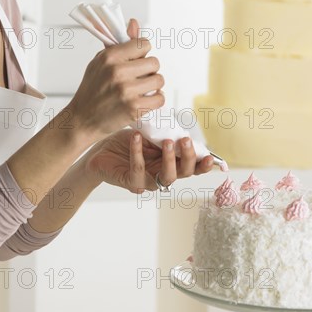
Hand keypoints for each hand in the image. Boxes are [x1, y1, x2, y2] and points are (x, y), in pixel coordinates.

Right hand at [67, 19, 164, 139]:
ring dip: (153, 85)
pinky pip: (160, 98)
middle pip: (155, 62)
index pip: (143, 44)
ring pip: (159, 80)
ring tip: (142, 89)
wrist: (82, 120)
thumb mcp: (101, 61)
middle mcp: (118, 72)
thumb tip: (134, 22)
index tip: (137, 61)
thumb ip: (120, 43)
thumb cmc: (92, 89)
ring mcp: (126, 91)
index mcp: (110, 57)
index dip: (143, 53)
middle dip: (149, 70)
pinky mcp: (134, 108)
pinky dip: (155, 100)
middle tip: (139, 77)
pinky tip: (145, 100)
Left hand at [85, 129, 213, 192]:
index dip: (204, 165)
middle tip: (185, 141)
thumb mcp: (150, 135)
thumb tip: (181, 129)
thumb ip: (165, 135)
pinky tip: (136, 137)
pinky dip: (138, 152)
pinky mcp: (131, 183)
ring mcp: (148, 181)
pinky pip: (138, 169)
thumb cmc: (128, 141)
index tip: (211, 157)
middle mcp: (162, 174)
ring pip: (166, 177)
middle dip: (188, 158)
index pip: (192, 167)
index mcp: (171, 162)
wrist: (100, 150)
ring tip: (167, 142)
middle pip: (184, 173)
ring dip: (169, 159)